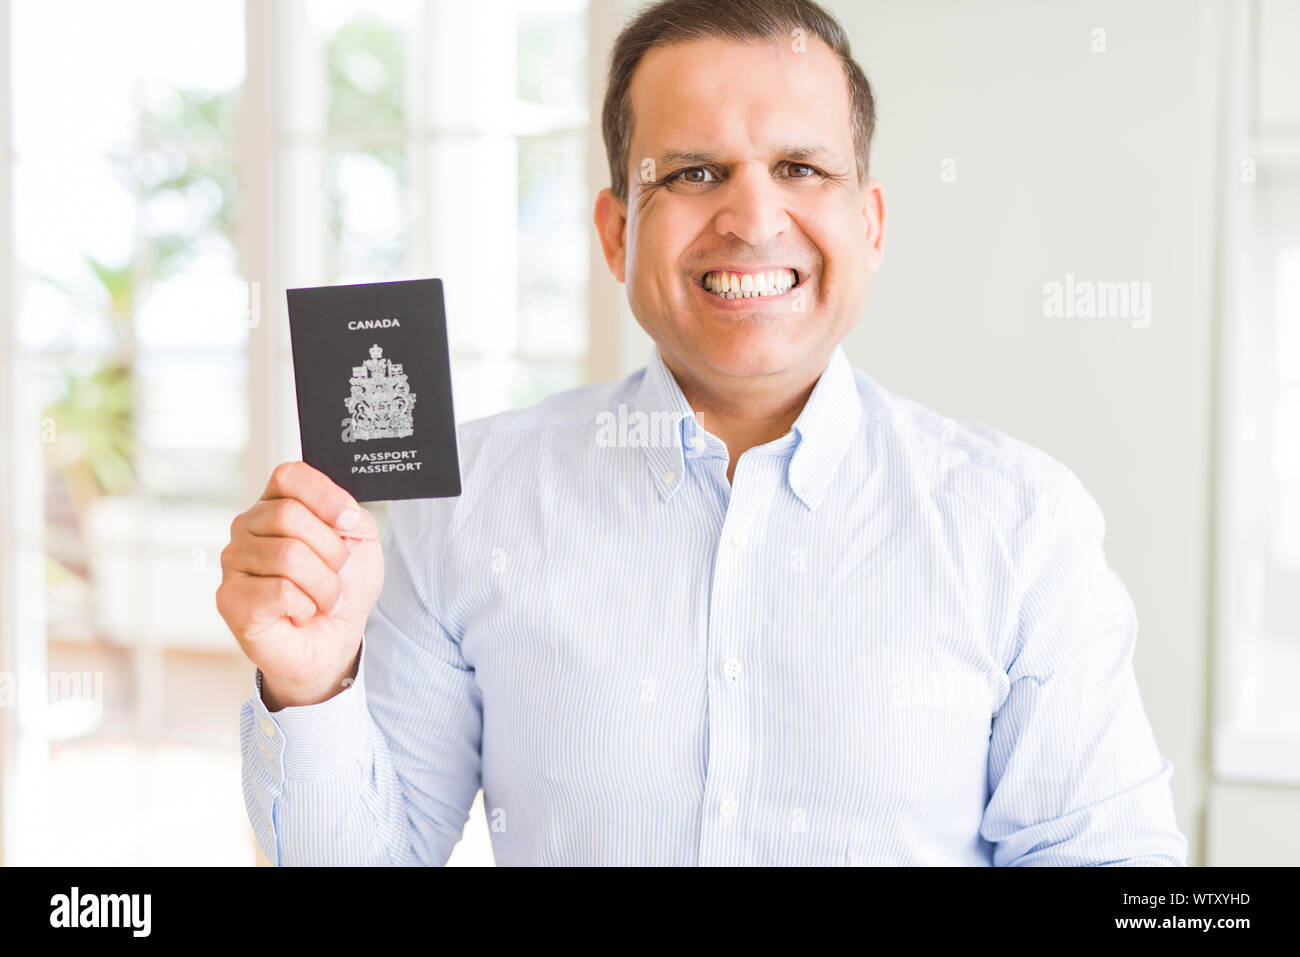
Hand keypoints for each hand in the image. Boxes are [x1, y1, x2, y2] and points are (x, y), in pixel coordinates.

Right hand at [216, 461, 383, 708]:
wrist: (333, 641)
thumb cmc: (341, 588)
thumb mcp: (361, 543)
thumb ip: (352, 515)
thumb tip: (343, 512)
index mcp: (276, 504)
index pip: (288, 476)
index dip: (324, 496)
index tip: (349, 524)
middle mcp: (247, 527)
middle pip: (288, 515)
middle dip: (331, 550)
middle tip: (340, 574)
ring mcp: (233, 561)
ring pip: (287, 555)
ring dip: (324, 584)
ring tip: (325, 598)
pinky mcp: (230, 598)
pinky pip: (277, 590)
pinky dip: (305, 605)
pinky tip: (302, 612)